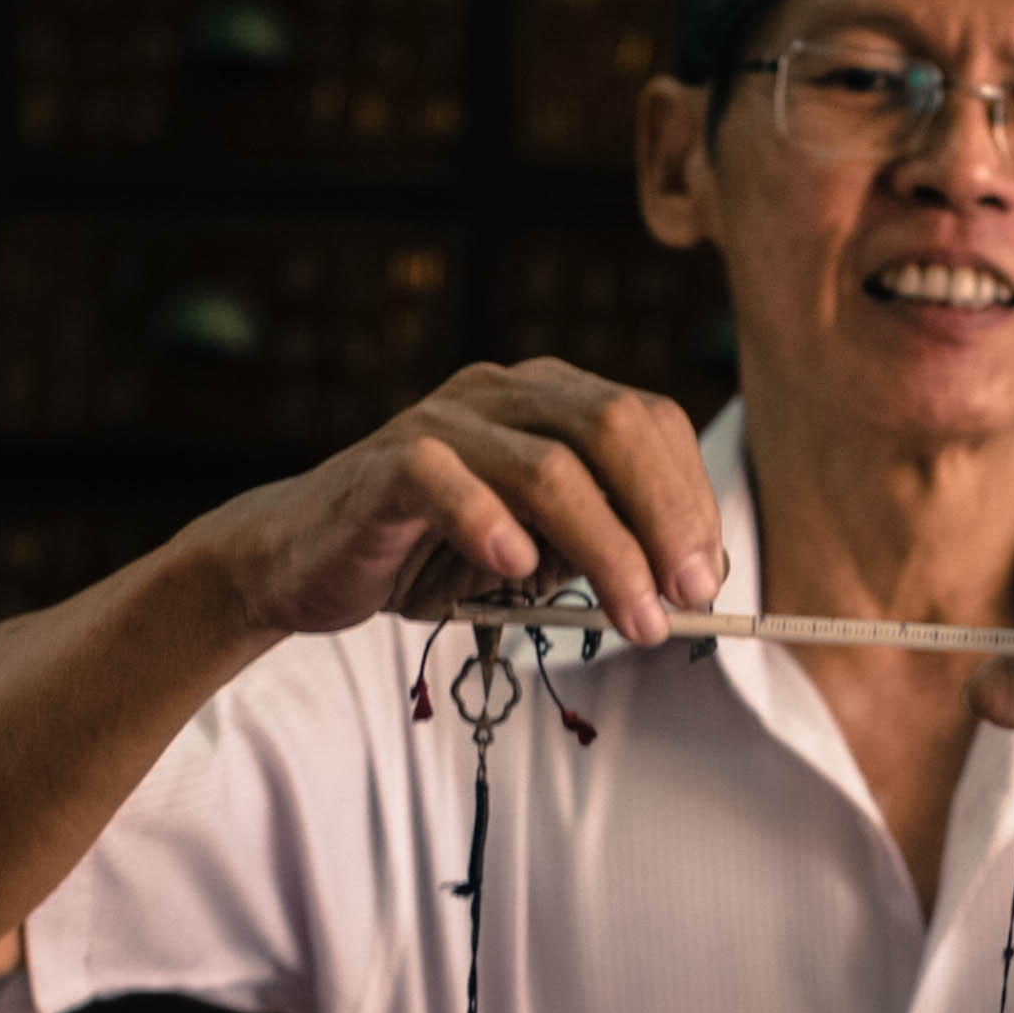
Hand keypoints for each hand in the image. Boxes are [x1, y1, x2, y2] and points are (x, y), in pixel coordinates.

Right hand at [165, 359, 724, 647]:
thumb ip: (598, 551)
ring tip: (634, 619)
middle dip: (665, 518)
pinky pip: (447, 478)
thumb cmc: (429, 555)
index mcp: (548, 400)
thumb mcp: (534, 553)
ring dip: (607, 550)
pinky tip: (519, 569)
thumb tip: (685, 584)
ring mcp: (443, 420)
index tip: (707, 577)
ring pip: (549, 466)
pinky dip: (491, 523)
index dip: (690, 499)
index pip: (649, 424)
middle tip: (688, 597)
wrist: (306, 562)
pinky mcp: (387, 464)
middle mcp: (503, 393)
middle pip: (614, 429)